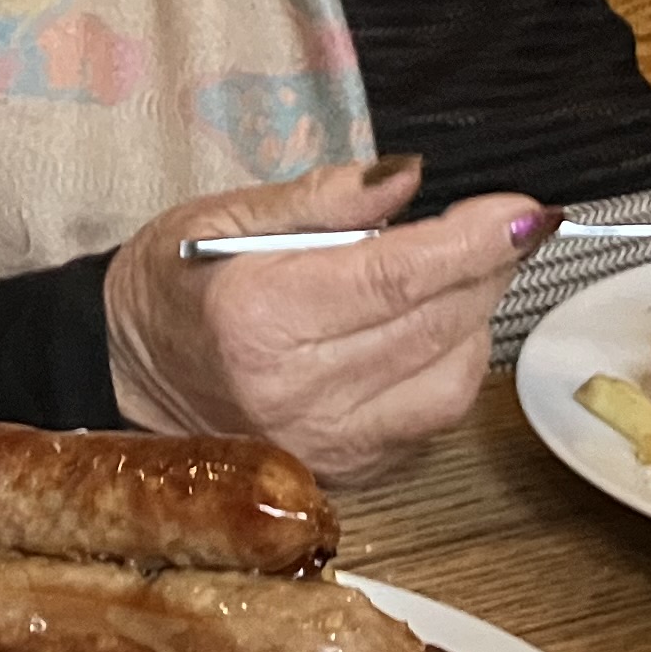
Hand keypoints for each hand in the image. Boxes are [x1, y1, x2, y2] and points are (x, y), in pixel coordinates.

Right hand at [102, 156, 536, 486]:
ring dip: (476, 317)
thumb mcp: (226, 214)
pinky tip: (436, 325)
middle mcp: (294, 392)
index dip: (473, 243)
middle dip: (488, 268)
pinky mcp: (344, 473)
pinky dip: (452, 364)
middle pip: (433, 325)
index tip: (528, 209)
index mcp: (258, 317)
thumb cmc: (173, 282)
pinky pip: (431, 418)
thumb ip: (323, 198)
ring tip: (466, 269)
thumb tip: (410, 179)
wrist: (122, 378)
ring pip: (448, 379)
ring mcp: (322, 444)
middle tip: (509, 222)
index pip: (395, 278)